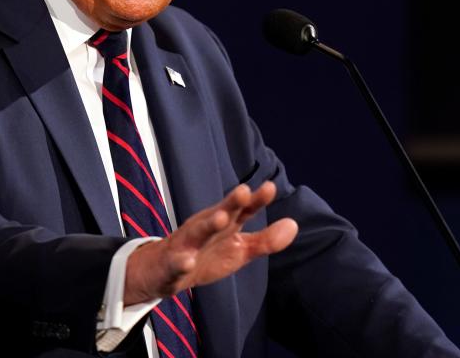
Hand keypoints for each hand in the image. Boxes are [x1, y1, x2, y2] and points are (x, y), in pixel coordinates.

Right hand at [123, 181, 297, 304]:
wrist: (165, 272)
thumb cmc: (207, 255)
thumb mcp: (240, 248)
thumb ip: (266, 239)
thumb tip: (294, 224)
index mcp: (224, 224)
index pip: (242, 210)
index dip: (255, 200)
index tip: (270, 188)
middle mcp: (206, 229)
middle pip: (219, 213)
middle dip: (230, 203)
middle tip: (243, 191)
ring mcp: (187, 245)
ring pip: (197, 233)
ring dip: (208, 224)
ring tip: (220, 218)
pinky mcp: (173, 265)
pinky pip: (177, 263)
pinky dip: (182, 262)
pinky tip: (188, 261)